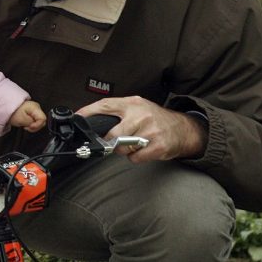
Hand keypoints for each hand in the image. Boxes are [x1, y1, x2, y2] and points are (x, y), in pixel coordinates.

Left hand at [9, 100, 46, 132]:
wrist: (7, 108)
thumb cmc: (13, 112)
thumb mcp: (22, 119)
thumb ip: (31, 123)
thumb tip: (35, 126)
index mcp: (35, 108)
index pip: (43, 119)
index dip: (37, 125)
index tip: (30, 127)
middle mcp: (37, 107)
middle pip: (42, 121)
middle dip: (35, 127)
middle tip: (26, 127)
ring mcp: (35, 110)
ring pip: (39, 122)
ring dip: (33, 126)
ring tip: (25, 125)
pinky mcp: (32, 113)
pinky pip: (35, 121)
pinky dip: (31, 124)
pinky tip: (26, 124)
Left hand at [77, 96, 207, 161]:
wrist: (183, 129)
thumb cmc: (156, 118)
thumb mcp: (138, 107)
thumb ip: (120, 111)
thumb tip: (95, 121)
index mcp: (133, 103)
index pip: (105, 105)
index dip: (89, 112)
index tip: (78, 117)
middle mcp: (141, 115)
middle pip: (112, 134)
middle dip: (108, 141)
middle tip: (111, 142)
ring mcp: (150, 131)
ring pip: (122, 148)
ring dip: (124, 150)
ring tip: (133, 143)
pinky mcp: (157, 147)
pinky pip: (135, 158)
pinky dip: (136, 157)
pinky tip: (143, 150)